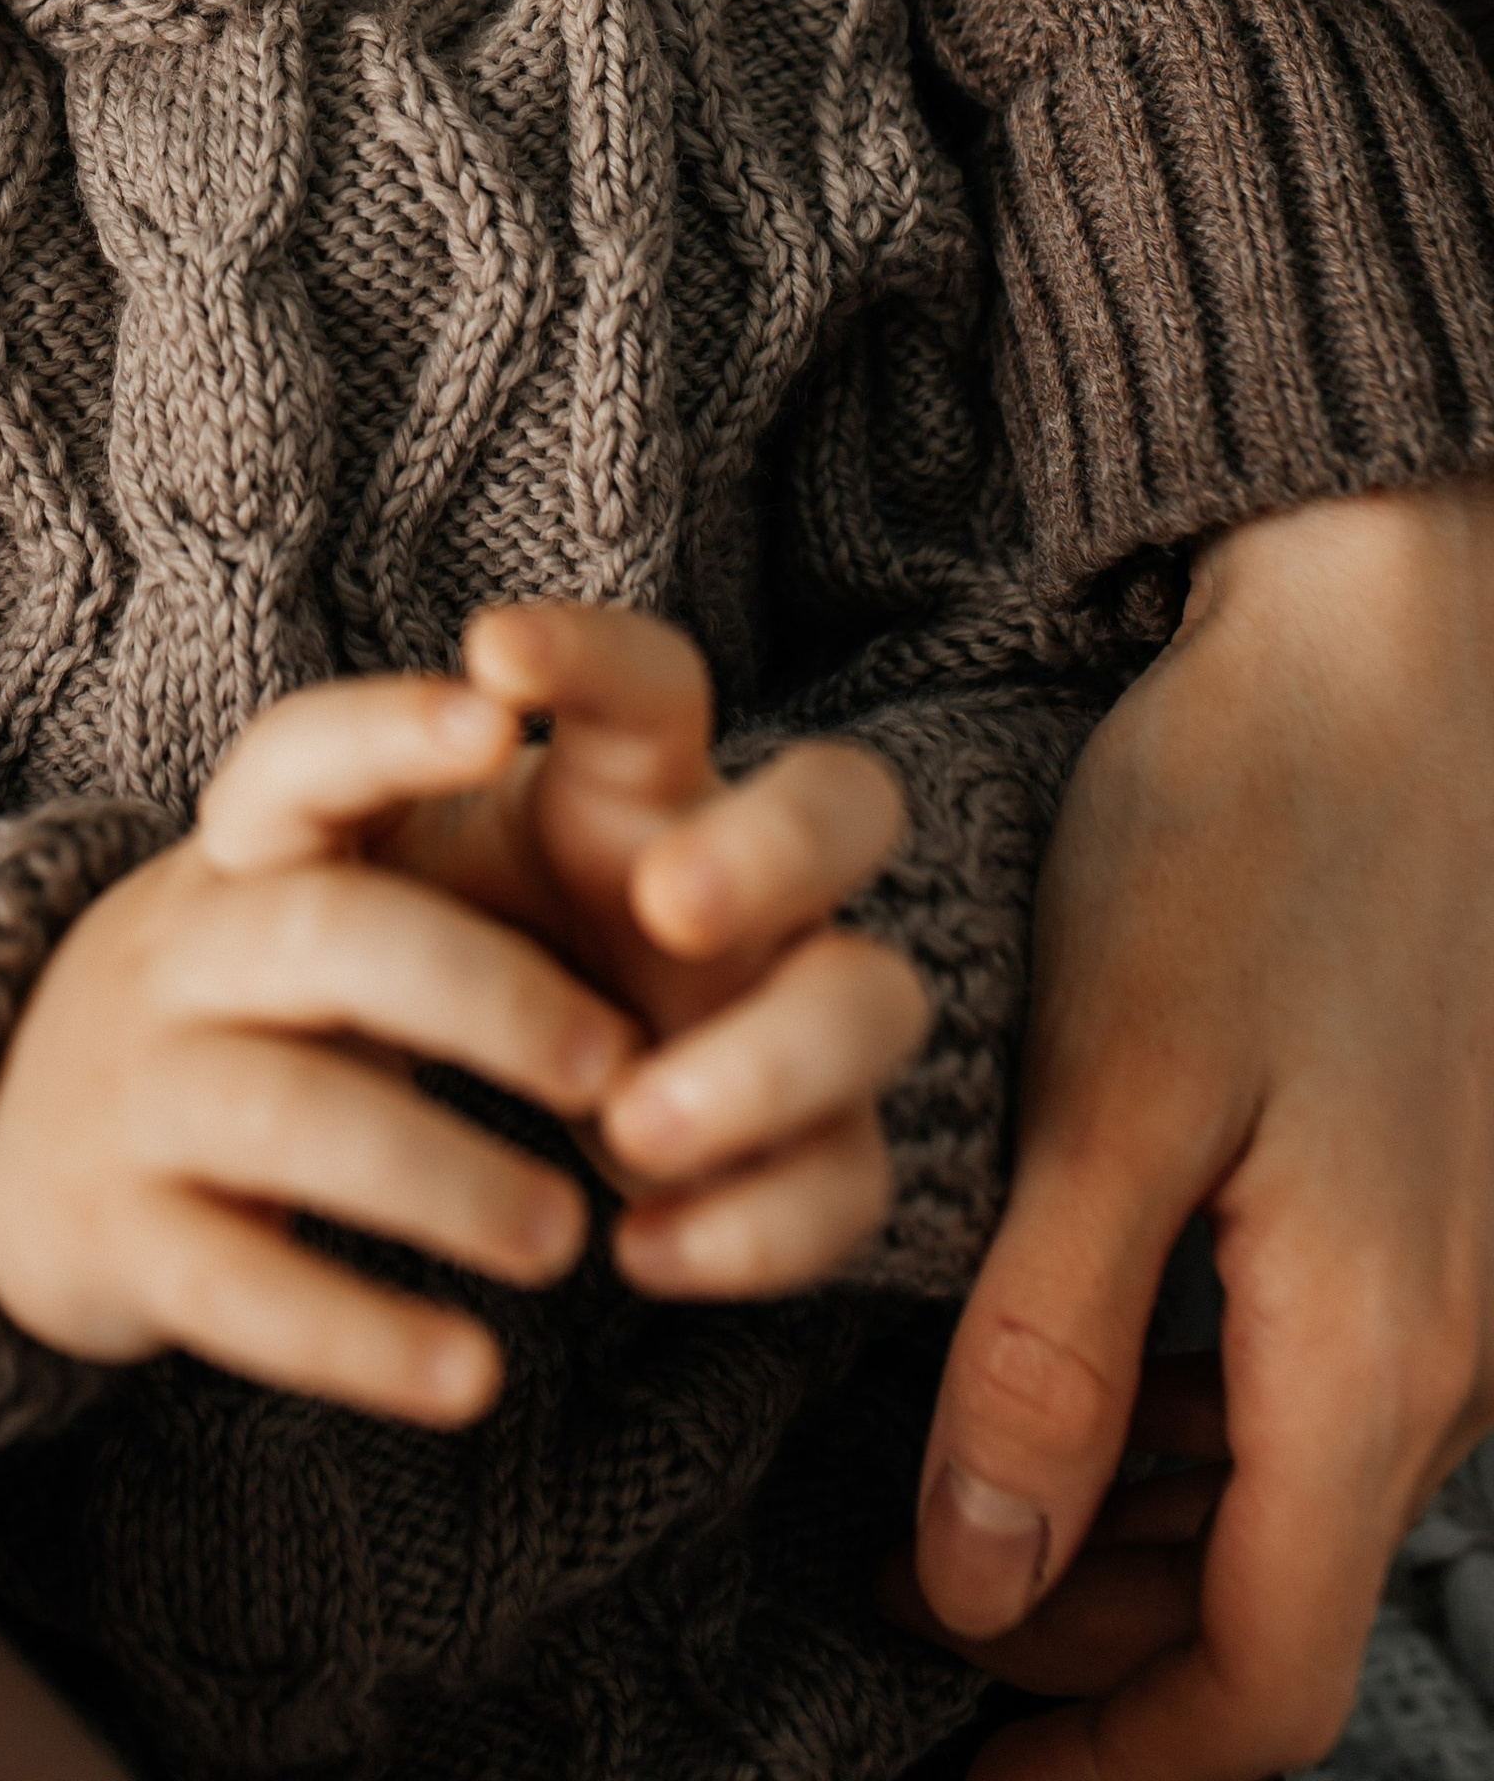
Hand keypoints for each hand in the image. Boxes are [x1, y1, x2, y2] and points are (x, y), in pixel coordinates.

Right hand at [0, 670, 638, 1423]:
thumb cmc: (232, 1004)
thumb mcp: (295, 905)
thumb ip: (426, 865)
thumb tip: (641, 844)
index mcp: (241, 853)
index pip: (298, 757)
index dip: (392, 733)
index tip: (502, 719)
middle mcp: (179, 953)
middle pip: (324, 936)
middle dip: (478, 992)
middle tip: (613, 1064)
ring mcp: (136, 1093)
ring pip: (284, 1113)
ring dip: (439, 1175)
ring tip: (561, 1241)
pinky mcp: (119, 1239)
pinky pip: (236, 1285)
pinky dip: (358, 1336)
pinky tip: (469, 1378)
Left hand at [389, 601, 928, 1293]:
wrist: (430, 1074)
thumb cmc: (414, 922)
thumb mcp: (353, 853)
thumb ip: (343, 771)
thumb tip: (454, 716)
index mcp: (626, 777)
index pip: (649, 677)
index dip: (593, 653)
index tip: (491, 657)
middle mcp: (738, 872)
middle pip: (847, 801)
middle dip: (774, 848)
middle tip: (668, 901)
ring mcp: (790, 1005)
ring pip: (875, 1000)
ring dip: (767, 1064)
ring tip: (630, 1126)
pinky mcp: (808, 1145)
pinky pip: (847, 1181)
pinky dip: (756, 1226)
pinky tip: (638, 1248)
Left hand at [901, 487, 1493, 1778]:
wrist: (1405, 657)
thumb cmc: (1249, 841)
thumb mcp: (1116, 1092)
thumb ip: (1047, 1350)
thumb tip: (978, 1589)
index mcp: (1369, 1361)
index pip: (1255, 1682)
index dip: (1101, 1766)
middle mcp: (1443, 1356)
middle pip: (1262, 1607)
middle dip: (1082, 1652)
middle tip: (889, 1604)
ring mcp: (1450, 1277)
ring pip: (1278, 1499)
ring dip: (1116, 1538)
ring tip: (932, 1502)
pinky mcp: (1423, 1199)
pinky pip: (1300, 1384)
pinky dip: (1172, 1424)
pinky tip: (1052, 1360)